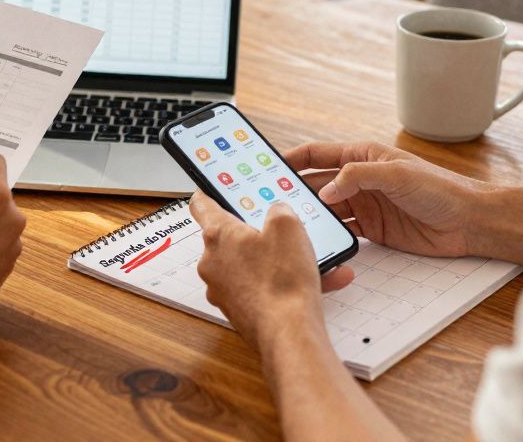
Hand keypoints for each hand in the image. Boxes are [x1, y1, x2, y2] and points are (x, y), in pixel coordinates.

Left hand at [191, 192, 353, 350]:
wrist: (289, 333)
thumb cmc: (282, 281)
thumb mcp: (288, 227)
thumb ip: (278, 211)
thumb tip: (276, 212)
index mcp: (218, 235)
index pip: (202, 204)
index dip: (209, 192)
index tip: (212, 188)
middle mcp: (213, 262)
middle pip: (230, 237)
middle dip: (256, 232)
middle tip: (279, 228)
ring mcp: (224, 289)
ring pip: (252, 265)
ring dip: (278, 260)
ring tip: (310, 258)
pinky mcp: (239, 309)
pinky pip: (262, 288)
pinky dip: (285, 283)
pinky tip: (320, 280)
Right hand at [287, 141, 495, 257]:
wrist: (469, 222)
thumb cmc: (441, 188)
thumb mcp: (396, 174)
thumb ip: (357, 176)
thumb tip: (325, 189)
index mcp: (361, 156)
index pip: (316, 154)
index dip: (290, 159)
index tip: (266, 166)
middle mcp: (359, 179)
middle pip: (315, 183)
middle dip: (293, 191)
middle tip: (269, 202)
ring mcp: (364, 205)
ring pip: (325, 209)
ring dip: (309, 215)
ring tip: (287, 224)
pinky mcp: (371, 229)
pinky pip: (341, 231)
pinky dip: (328, 235)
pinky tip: (315, 241)